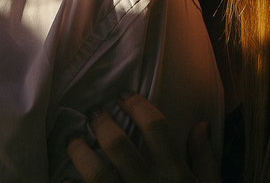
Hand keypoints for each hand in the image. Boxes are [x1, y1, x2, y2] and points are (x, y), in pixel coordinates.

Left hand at [65, 92, 220, 182]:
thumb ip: (206, 159)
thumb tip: (200, 124)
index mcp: (178, 176)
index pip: (156, 127)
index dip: (137, 105)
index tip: (123, 96)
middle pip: (120, 145)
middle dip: (102, 123)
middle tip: (94, 112)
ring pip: (97, 174)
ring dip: (80, 153)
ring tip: (73, 140)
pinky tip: (63, 182)